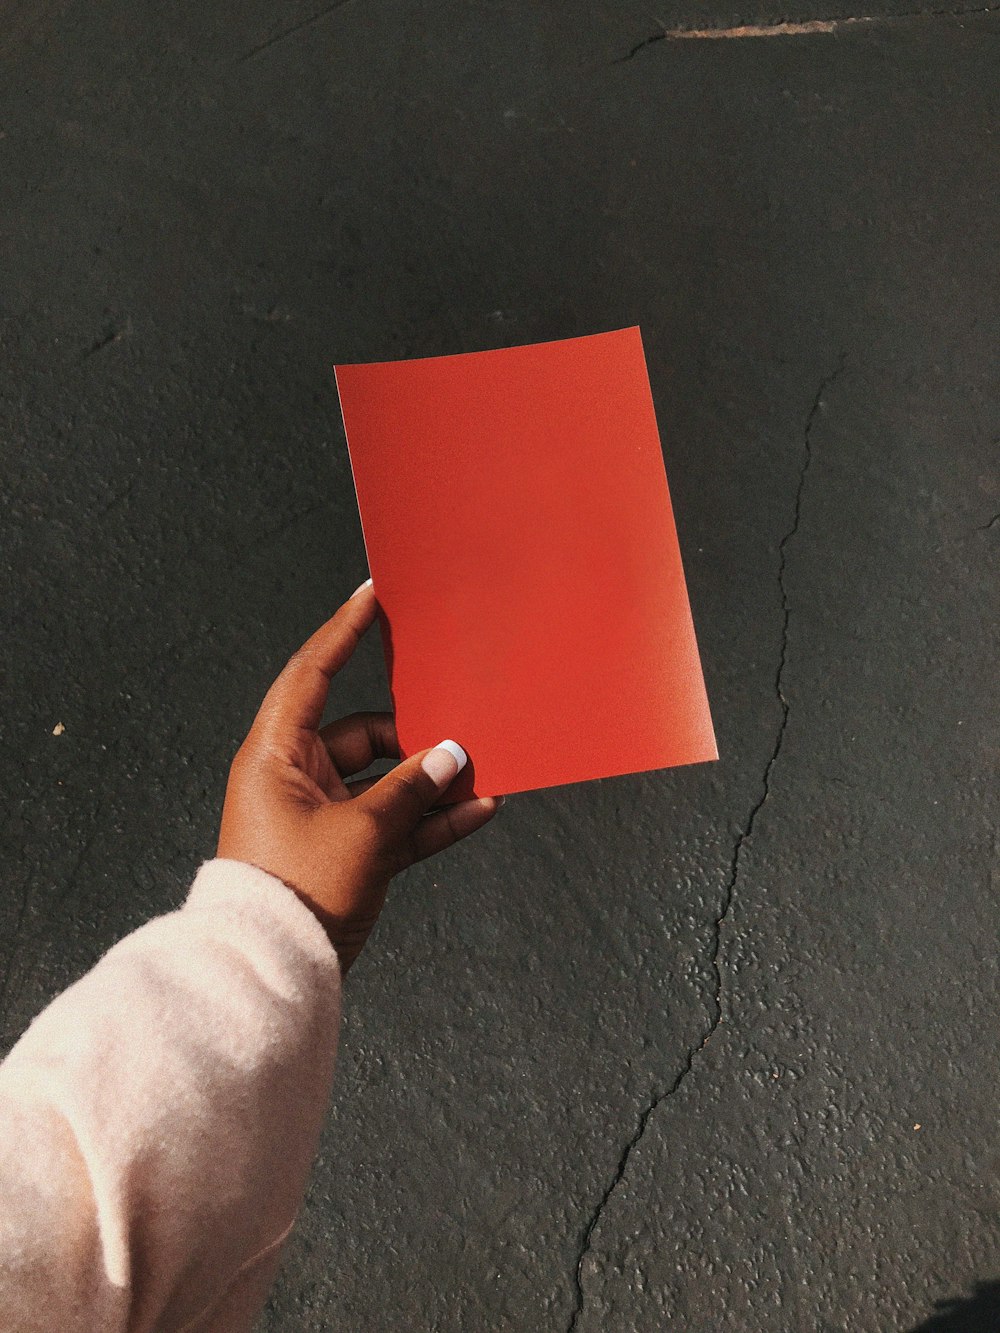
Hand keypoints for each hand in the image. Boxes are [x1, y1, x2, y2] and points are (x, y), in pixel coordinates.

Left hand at [217, 581, 501, 972]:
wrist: (272, 974)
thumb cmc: (296, 892)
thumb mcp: (361, 832)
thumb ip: (412, 789)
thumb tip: (452, 756)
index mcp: (277, 756)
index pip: (311, 674)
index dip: (343, 632)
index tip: (374, 596)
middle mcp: (298, 778)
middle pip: (365, 733)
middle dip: (417, 733)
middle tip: (462, 719)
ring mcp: (325, 817)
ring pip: (389, 781)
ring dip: (433, 782)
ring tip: (481, 775)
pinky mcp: (348, 853)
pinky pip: (398, 823)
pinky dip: (432, 820)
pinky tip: (478, 812)